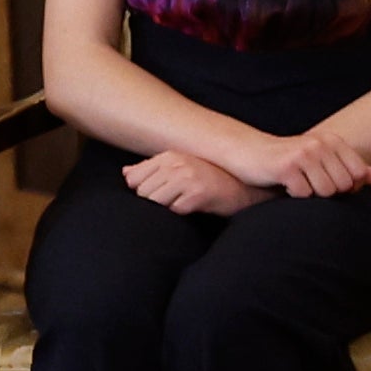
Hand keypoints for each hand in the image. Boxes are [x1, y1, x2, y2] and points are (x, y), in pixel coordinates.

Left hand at [121, 148, 259, 215]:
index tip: (159, 193)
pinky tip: (195, 207)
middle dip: (155, 201)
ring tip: (184, 203)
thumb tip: (125, 173)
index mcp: (170, 156)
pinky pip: (175, 211)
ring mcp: (188, 178)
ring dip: (168, 208)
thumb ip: (151, 169)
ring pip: (155, 202)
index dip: (142, 191)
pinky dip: (182, 214)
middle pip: (143, 192)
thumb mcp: (179, 168)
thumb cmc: (210, 180)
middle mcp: (177, 164)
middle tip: (175, 200)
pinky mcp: (198, 194)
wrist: (245, 189)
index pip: (133, 179)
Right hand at [240, 125, 370, 199]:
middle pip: (343, 186)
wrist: (248, 152)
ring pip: (326, 192)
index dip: (347, 186)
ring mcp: (303, 154)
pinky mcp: (286, 167)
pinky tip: (285, 184)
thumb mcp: (322, 159)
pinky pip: (304, 195)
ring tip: (298, 183)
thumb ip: (351, 168)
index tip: (327, 181)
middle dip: (328, 192)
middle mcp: (320, 144)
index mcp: (332, 140)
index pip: (358, 174)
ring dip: (311, 195)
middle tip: (309, 183)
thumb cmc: (289, 161)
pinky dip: (294, 196)